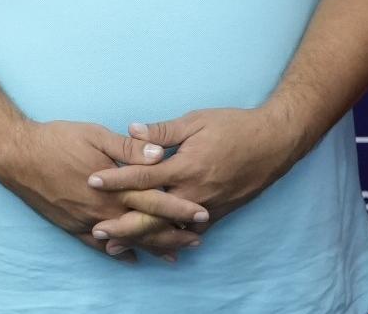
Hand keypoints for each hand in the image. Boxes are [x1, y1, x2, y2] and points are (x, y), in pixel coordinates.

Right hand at [0, 120, 202, 259]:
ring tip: (174, 254)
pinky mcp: (72, 226)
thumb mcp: (95, 134)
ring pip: (126, 240)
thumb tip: (158, 154)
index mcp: (113, 187)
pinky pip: (100, 247)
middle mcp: (103, 210)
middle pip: (145, 227)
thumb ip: (128, 148)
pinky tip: (134, 259)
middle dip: (173, 234)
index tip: (202, 214)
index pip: (154, 200)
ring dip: (151, 247)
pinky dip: (119, 254)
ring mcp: (87, 221)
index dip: (180, 208)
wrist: (16, 156)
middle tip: (198, 239)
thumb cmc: (56, 139)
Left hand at [86, 105, 311, 240]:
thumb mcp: (196, 120)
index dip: (116, 179)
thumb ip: (163, 129)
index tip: (92, 181)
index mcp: (187, 166)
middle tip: (96, 230)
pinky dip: (170, 241)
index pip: (144, 176)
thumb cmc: (234, 127)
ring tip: (116, 245)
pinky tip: (154, 247)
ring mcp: (207, 207)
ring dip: (142, 238)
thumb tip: (132, 130)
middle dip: (123, 224)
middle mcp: (195, 192)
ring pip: (169, 230)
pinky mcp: (218, 214)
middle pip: (152, 215)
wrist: (274, 143)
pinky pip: (189, 233)